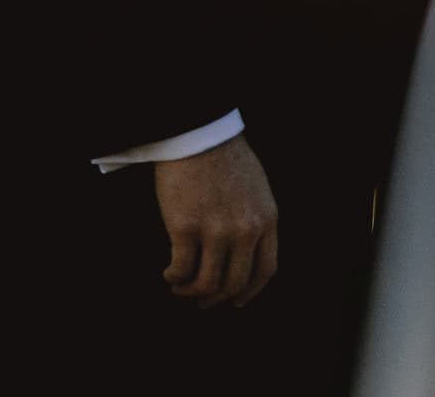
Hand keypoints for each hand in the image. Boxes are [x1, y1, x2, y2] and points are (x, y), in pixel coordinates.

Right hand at [155, 135, 278, 309]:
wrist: (198, 132)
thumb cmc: (224, 157)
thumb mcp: (256, 188)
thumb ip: (256, 220)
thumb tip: (246, 253)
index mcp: (266, 219)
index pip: (265, 271)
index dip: (249, 292)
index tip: (235, 301)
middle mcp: (245, 230)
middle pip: (234, 283)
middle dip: (216, 298)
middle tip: (202, 302)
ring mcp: (216, 230)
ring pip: (206, 283)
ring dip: (190, 291)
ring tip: (180, 286)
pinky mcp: (185, 227)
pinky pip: (181, 269)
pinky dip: (174, 277)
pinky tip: (168, 273)